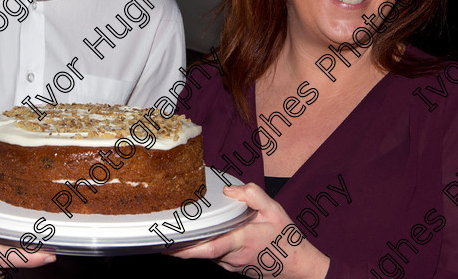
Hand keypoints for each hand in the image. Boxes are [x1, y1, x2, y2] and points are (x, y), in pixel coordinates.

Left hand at [168, 183, 328, 278]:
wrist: (298, 266)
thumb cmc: (286, 239)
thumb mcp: (275, 211)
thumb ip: (253, 196)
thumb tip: (230, 189)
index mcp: (242, 241)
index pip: (210, 247)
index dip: (187, 248)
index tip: (168, 243)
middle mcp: (233, 257)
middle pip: (200, 251)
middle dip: (179, 245)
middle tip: (159, 235)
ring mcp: (231, 265)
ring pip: (206, 254)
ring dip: (191, 245)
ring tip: (174, 231)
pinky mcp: (231, 267)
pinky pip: (213, 255)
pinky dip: (203, 246)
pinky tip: (199, 235)